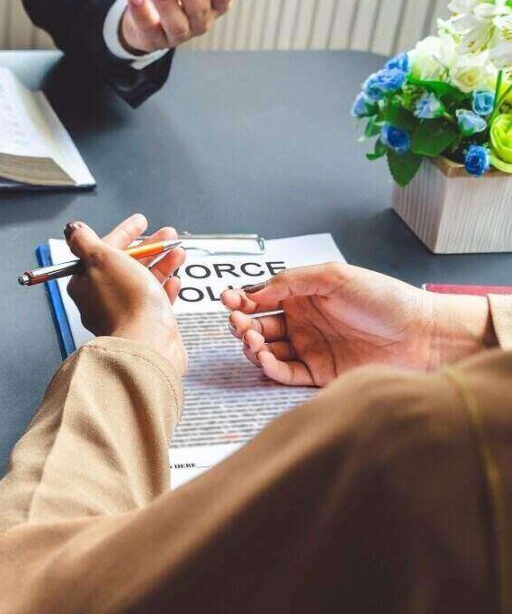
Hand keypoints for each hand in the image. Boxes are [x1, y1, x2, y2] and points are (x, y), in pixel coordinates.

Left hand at [64, 214, 187, 370]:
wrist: (148, 344)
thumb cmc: (125, 303)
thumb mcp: (101, 259)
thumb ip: (86, 241)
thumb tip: (74, 229)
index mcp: (86, 282)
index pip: (103, 250)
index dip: (124, 233)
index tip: (140, 222)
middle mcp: (101, 299)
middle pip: (125, 264)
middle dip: (148, 246)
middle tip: (167, 235)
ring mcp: (123, 313)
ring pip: (142, 281)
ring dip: (161, 262)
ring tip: (178, 252)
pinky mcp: (143, 326)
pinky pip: (153, 302)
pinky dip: (164, 288)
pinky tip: (174, 280)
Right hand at [221, 263, 495, 385]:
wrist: (422, 335)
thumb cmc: (384, 299)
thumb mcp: (334, 276)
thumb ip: (290, 281)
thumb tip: (253, 292)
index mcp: (303, 295)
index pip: (261, 298)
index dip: (241, 300)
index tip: (229, 300)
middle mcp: (302, 322)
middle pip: (258, 325)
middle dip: (241, 324)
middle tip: (239, 323)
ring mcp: (309, 348)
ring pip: (265, 350)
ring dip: (251, 345)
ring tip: (252, 340)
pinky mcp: (318, 374)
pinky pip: (283, 372)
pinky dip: (268, 367)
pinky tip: (264, 357)